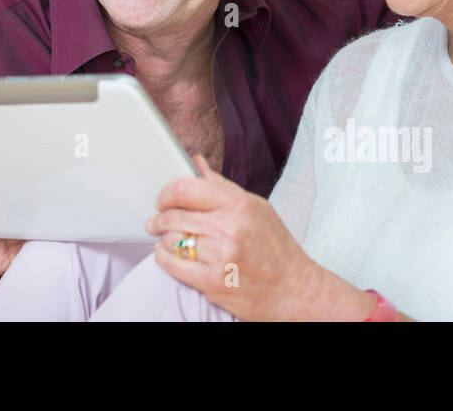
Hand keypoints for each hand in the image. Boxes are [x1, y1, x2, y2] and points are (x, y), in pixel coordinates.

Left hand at [146, 155, 317, 320]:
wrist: (295, 291)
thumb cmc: (277, 248)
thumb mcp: (256, 208)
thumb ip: (222, 186)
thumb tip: (196, 162)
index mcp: (238, 205)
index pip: (186, 189)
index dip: (166, 193)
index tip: (163, 199)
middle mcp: (228, 229)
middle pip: (174, 215)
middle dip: (159, 218)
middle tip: (157, 221)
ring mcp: (220, 256)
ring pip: (171, 240)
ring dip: (164, 239)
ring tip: (168, 239)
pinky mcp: (213, 282)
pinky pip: (173, 265)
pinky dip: (163, 258)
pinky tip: (166, 255)